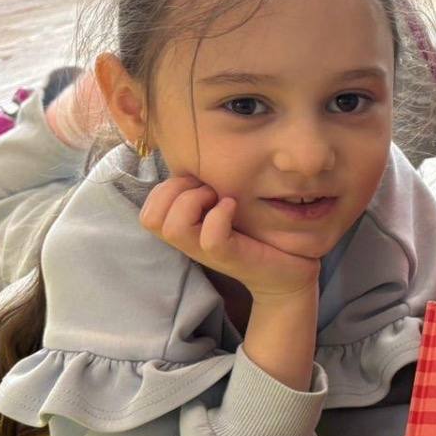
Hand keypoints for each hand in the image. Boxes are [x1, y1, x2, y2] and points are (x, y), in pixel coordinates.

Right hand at [138, 174, 319, 301]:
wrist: (288, 272)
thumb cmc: (256, 234)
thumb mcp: (223, 208)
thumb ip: (203, 192)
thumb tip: (192, 164)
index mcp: (184, 230)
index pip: (147, 211)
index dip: (165, 189)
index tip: (197, 184)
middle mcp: (189, 243)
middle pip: (150, 219)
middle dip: (174, 191)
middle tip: (207, 190)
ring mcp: (208, 253)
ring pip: (173, 228)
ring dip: (193, 202)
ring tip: (218, 198)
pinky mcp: (232, 258)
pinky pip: (210, 238)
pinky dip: (219, 215)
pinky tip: (233, 206)